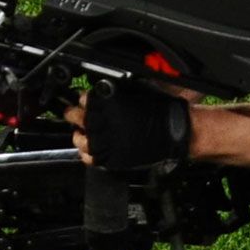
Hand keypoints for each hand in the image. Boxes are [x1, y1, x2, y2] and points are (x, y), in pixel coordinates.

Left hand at [65, 86, 190, 169]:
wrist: (175, 131)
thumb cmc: (159, 109)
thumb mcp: (132, 91)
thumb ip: (110, 92)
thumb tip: (96, 93)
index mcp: (106, 102)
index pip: (82, 98)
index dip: (84, 100)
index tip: (85, 102)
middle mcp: (101, 122)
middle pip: (74, 117)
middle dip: (74, 114)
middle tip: (76, 114)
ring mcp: (104, 142)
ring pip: (78, 138)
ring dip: (79, 134)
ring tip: (84, 132)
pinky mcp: (110, 159)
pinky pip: (89, 158)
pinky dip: (87, 153)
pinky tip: (92, 148)